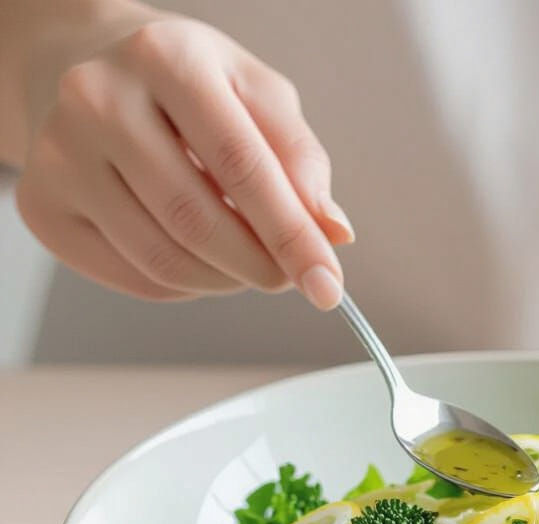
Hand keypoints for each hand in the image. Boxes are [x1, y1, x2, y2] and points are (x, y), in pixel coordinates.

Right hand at [13, 7, 351, 306]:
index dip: (294, 239)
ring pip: (164, 261)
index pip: (244, 168)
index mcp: (167, 58)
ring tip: (243, 260)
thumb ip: (301, 159)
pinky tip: (196, 257)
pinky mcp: (41, 206)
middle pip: (198, 222)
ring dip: (225, 281)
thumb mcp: (256, 94)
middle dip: (260, 268)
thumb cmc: (185, 85)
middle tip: (288, 276)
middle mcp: (99, 99)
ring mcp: (58, 155)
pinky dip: (184, 285)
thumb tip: (333, 230)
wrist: (85, 67)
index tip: (328, 286)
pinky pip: (134, 278)